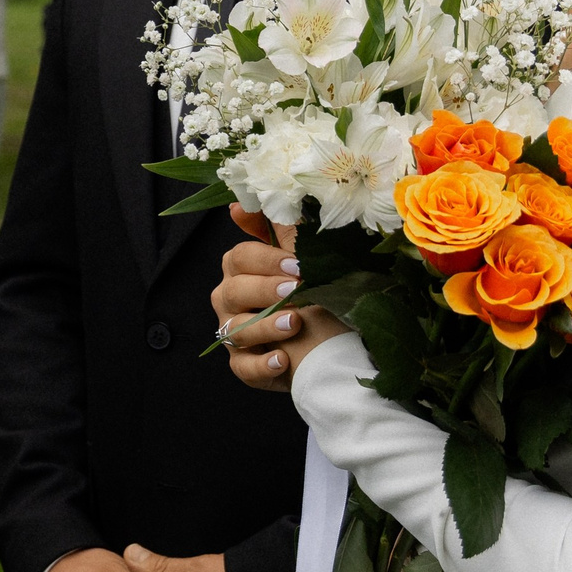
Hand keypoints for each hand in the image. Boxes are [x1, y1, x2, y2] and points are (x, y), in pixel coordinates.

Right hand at [211, 207, 347, 390]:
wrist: (339, 343)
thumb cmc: (320, 295)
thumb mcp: (306, 260)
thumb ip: (279, 229)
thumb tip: (239, 203)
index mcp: (242, 272)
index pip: (239, 258)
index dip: (266, 261)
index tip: (296, 266)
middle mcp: (232, 302)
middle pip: (232, 292)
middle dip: (264, 291)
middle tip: (295, 292)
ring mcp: (235, 336)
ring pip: (235, 330)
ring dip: (266, 327)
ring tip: (296, 324)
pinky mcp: (245, 367)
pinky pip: (242, 368)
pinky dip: (262, 365)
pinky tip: (283, 360)